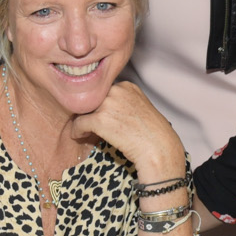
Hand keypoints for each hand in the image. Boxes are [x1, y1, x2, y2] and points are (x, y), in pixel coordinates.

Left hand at [68, 80, 187, 185]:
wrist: (158, 149)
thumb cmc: (153, 134)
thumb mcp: (140, 108)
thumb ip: (122, 103)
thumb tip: (102, 109)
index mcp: (127, 86)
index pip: (103, 91)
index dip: (100, 105)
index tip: (101, 117)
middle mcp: (117, 90)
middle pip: (92, 99)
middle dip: (90, 112)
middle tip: (92, 126)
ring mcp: (108, 104)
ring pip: (83, 110)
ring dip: (83, 121)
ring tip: (87, 132)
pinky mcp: (99, 119)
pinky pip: (78, 123)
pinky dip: (77, 131)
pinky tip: (80, 136)